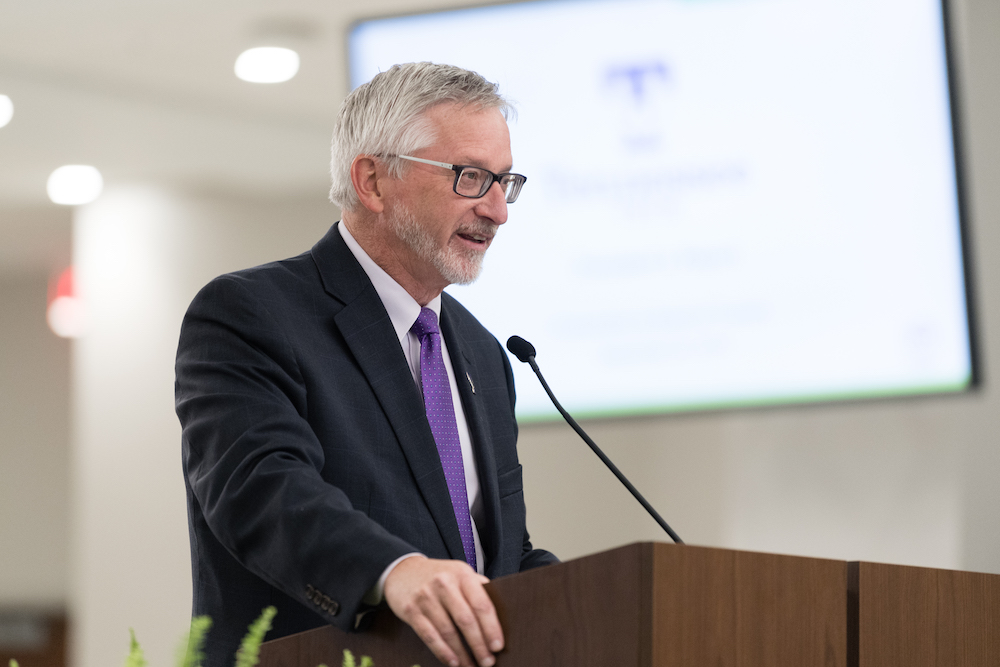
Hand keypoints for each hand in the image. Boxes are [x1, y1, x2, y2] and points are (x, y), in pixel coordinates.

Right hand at [383, 555, 502, 666]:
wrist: (402, 570)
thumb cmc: (438, 575)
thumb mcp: (459, 573)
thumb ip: (478, 587)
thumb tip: (501, 610)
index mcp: (462, 574)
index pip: (481, 603)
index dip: (491, 627)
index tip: (498, 646)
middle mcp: (444, 584)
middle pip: (466, 620)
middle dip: (479, 645)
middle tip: (488, 661)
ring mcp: (426, 597)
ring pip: (448, 631)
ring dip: (462, 653)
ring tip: (471, 666)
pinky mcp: (411, 610)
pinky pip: (429, 635)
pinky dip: (442, 652)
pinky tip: (453, 662)